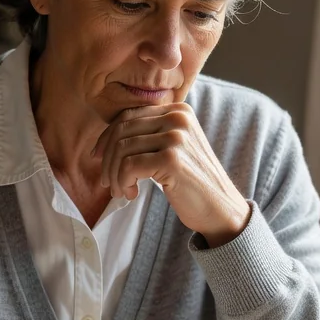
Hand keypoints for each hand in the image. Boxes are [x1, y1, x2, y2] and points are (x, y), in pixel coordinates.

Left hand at [93, 103, 250, 246]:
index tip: (99, 158)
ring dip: (114, 175)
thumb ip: (149, 136)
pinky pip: (128, 166)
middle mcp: (178, 118)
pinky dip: (122, 182)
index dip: (107, 138)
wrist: (220, 209)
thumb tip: (104, 140)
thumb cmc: (191, 183)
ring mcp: (176, 137)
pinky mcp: (171, 159)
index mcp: (178, 111)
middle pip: (121, 131)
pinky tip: (132, 194)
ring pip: (121, 149)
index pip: (128, 116)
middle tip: (109, 182)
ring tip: (122, 191)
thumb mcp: (173, 149)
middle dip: (107, 159)